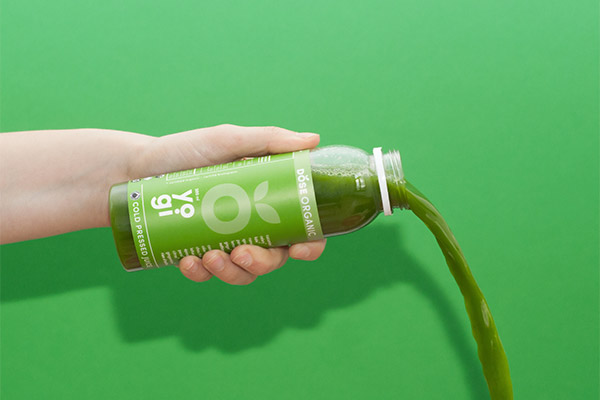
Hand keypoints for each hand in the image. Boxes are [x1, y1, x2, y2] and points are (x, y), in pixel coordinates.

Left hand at [130, 124, 326, 284]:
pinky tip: (187, 262)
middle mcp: (253, 226)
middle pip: (275, 258)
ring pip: (243, 273)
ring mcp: (225, 242)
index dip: (310, 245)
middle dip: (262, 263)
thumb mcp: (227, 139)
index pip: (302, 230)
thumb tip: (314, 140)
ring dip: (232, 272)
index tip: (299, 248)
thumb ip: (269, 139)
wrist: (135, 166)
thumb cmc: (186, 150)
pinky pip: (207, 274)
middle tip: (242, 254)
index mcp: (269, 201)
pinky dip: (200, 273)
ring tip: (209, 257)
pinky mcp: (198, 254)